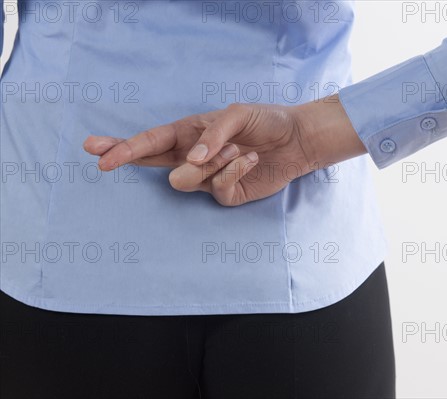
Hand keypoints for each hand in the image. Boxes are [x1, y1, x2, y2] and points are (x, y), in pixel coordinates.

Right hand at [83, 95, 366, 205]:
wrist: (295, 142)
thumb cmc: (265, 121)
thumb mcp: (237, 115)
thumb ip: (211, 135)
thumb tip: (191, 160)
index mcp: (189, 134)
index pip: (150, 141)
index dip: (123, 147)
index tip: (96, 151)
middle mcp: (193, 156)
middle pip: (149, 163)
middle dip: (125, 158)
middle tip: (103, 161)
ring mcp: (207, 178)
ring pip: (185, 181)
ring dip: (212, 163)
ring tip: (238, 150)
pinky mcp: (226, 194)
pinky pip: (218, 189)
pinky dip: (234, 171)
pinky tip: (251, 160)